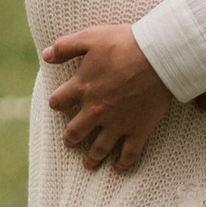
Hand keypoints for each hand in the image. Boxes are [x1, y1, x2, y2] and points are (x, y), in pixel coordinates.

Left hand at [42, 23, 173, 172]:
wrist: (159, 56)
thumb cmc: (125, 43)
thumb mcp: (91, 37)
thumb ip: (65, 47)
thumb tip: (45, 55)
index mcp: (82, 88)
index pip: (58, 102)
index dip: (57, 103)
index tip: (59, 104)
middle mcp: (96, 110)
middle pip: (75, 131)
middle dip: (71, 138)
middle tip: (70, 142)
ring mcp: (117, 123)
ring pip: (99, 148)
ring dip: (92, 158)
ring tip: (88, 164)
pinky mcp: (138, 129)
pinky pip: (129, 154)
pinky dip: (123, 164)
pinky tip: (118, 169)